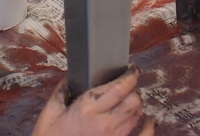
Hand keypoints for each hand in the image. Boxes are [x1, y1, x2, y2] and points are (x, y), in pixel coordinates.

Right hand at [31, 68, 152, 135]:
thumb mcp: (49, 114)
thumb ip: (62, 92)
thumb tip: (72, 77)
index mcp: (86, 109)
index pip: (118, 88)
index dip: (130, 76)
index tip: (132, 70)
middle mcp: (103, 123)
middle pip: (132, 100)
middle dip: (134, 89)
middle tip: (130, 85)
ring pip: (136, 116)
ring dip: (137, 105)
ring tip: (132, 100)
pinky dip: (148, 128)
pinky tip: (149, 122)